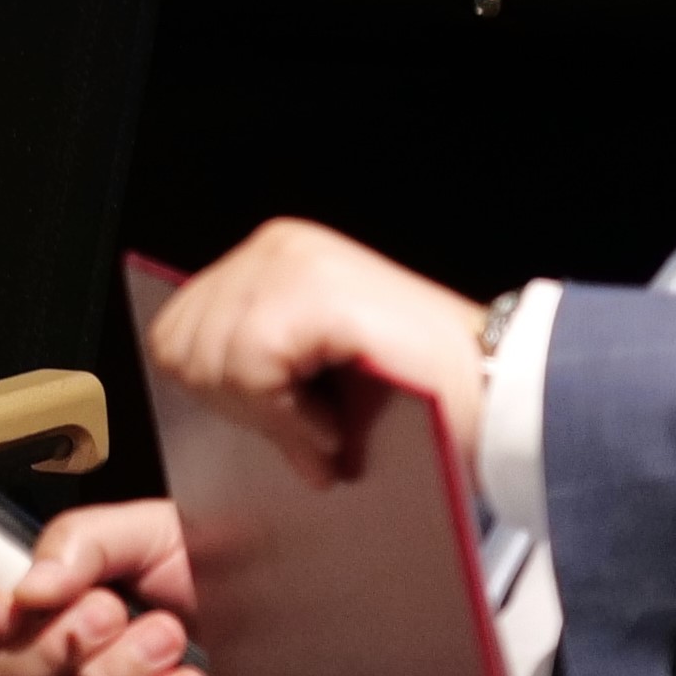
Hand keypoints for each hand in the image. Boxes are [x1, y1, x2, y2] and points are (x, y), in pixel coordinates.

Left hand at [145, 217, 487, 488]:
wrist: (501, 399)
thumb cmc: (418, 398)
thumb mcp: (311, 378)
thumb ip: (250, 372)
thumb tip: (189, 392)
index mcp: (271, 259)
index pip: (174, 331)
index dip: (209, 392)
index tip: (271, 421)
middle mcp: (277, 248)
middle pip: (181, 348)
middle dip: (236, 408)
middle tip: (308, 427)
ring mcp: (295, 263)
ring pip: (212, 364)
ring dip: (269, 417)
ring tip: (329, 424)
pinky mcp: (318, 292)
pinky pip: (252, 371)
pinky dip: (288, 417)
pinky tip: (334, 425)